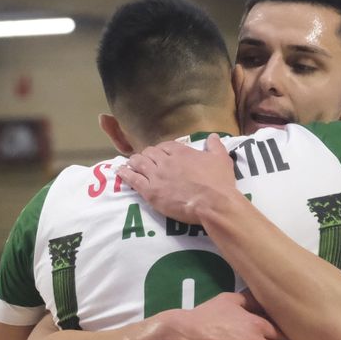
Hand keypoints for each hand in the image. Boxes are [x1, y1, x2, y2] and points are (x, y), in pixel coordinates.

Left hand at [119, 136, 236, 223]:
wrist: (212, 203)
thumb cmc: (219, 182)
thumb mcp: (221, 159)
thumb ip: (215, 146)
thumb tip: (213, 136)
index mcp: (181, 152)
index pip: (165, 146)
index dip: (160, 149)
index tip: (160, 154)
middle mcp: (165, 161)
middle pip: (149, 153)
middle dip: (146, 155)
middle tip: (144, 160)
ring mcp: (156, 176)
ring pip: (138, 163)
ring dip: (134, 162)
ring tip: (129, 163)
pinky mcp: (150, 192)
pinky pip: (133, 179)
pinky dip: (125, 174)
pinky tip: (120, 171)